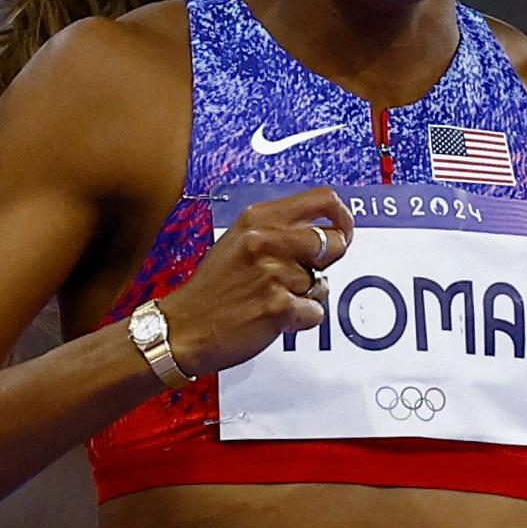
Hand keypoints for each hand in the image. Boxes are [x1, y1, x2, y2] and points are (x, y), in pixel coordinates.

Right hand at [159, 186, 353, 375]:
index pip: (322, 199)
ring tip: (272, 299)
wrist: (183, 328)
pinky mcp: (278, 307)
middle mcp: (266, 240)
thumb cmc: (213, 288)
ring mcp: (273, 273)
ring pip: (322, 283)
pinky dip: (300, 320)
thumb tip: (324, 229)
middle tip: (306, 274)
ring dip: (305, 296)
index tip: (343, 231)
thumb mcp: (238, 240)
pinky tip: (272, 318)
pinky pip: (315, 312)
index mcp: (258, 218)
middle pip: (333, 241)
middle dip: (329, 262)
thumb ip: (278, 230)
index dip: (342, 216)